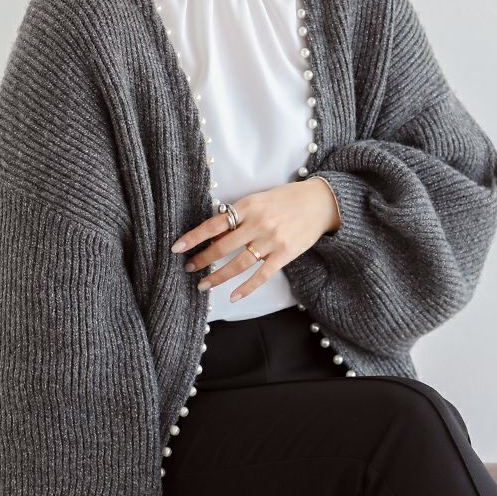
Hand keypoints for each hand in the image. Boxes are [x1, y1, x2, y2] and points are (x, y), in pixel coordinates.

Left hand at [171, 178, 340, 302]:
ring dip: (218, 276)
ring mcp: (272, 240)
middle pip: (222, 247)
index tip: (177, 247)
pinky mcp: (285, 254)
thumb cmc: (285, 199)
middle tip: (189, 268)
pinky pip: (262, 274)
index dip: (194, 236)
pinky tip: (233, 296)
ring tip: (203, 284)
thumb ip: (239, 215)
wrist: (320, 202)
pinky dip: (246, 287)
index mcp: (248, 206)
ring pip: (239, 263)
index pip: (214, 223)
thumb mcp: (259, 199)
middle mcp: (258, 223)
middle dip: (202, 260)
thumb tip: (214, 233)